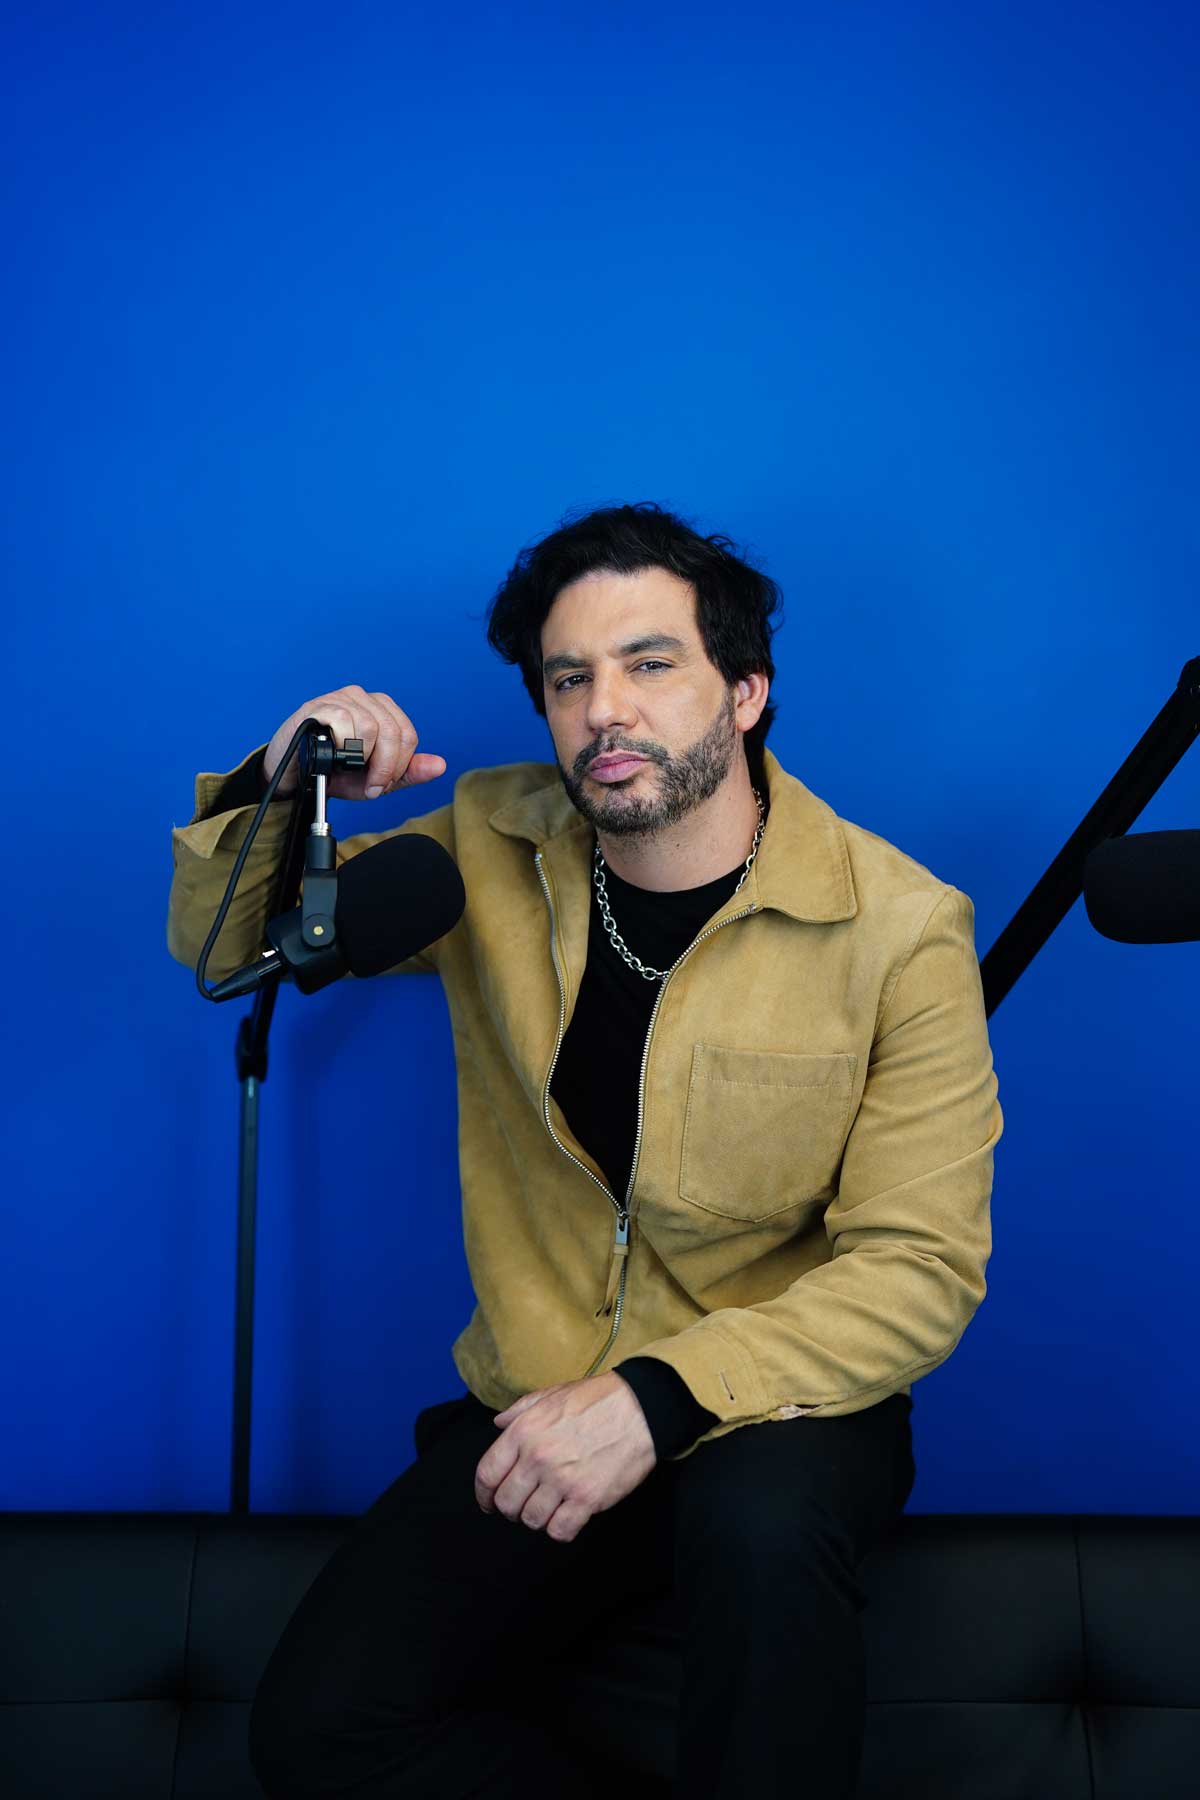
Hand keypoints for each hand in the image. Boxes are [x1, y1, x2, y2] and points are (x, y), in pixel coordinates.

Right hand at [262, 685, 446, 799]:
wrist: (295, 776)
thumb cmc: (335, 773)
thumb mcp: (377, 779)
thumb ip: (409, 773)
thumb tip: (440, 766)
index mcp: (382, 710)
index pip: (408, 734)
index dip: (398, 765)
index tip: (381, 784)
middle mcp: (363, 698)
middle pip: (393, 731)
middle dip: (384, 767)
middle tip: (370, 786)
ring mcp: (341, 698)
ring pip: (370, 727)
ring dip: (362, 759)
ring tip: (347, 770)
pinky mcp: (318, 705)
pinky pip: (343, 720)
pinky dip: (342, 745)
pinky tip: (333, 753)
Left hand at [474, 1372, 656, 1542]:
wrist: (640, 1408)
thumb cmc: (596, 1399)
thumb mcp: (551, 1395)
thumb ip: (520, 1410)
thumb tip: (497, 1424)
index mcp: (524, 1431)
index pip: (487, 1473)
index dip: (483, 1494)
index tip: (488, 1502)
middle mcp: (538, 1457)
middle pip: (507, 1503)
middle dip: (511, 1508)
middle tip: (524, 1505)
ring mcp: (562, 1480)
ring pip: (531, 1520)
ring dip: (537, 1518)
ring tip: (549, 1508)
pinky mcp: (587, 1498)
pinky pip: (560, 1531)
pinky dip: (560, 1529)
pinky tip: (568, 1517)